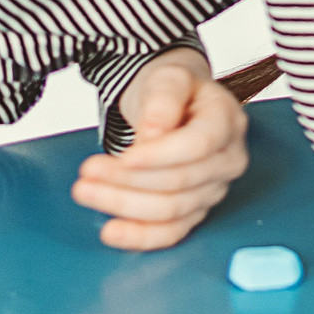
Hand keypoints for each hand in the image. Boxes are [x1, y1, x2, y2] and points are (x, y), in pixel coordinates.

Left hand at [70, 49, 249, 250]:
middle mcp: (227, 160)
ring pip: (170, 210)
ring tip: (86, 191)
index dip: (161, 156)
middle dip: (128, 180)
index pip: (199, 144)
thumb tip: (154, 134)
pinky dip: (140, 236)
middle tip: (87, 172)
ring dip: (123, 205)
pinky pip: (171, 233)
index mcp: (226, 121)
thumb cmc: (175, 91)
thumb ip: (163, 100)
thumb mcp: (169, 77)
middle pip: (180, 182)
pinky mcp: (196, 211)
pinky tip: (112, 231)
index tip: (125, 158)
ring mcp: (214, 189)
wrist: (177, 105)